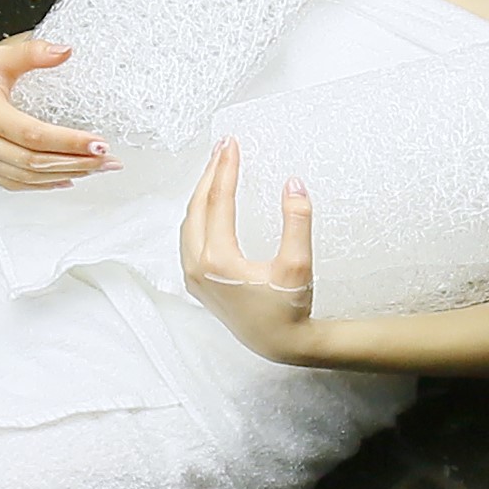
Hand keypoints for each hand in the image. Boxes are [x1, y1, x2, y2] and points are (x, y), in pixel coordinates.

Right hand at [0, 35, 109, 189]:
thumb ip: (32, 52)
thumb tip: (65, 50)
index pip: (34, 135)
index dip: (68, 142)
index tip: (99, 143)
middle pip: (36, 161)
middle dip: (77, 162)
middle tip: (109, 159)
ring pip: (30, 177)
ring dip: (68, 174)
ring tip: (99, 168)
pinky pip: (18, 184)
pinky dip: (47, 184)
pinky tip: (70, 178)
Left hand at [178, 139, 321, 364]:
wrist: (280, 344)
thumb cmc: (289, 309)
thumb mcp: (298, 265)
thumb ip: (297, 221)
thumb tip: (293, 182)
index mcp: (218, 260)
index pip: (218, 201)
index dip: (226, 169)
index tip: (232, 144)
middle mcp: (197, 266)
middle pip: (197, 206)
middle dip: (210, 173)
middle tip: (224, 147)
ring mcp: (193, 275)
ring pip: (189, 222)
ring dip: (202, 192)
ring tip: (217, 168)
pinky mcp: (196, 282)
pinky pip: (189, 238)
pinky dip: (198, 213)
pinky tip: (209, 202)